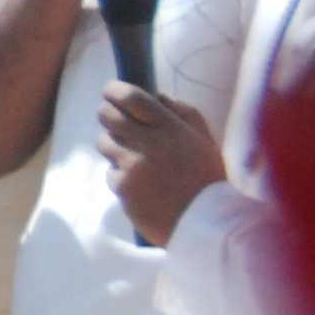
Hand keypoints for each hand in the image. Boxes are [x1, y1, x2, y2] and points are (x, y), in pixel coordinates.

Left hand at [99, 83, 227, 244]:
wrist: (209, 224)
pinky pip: (111, 172)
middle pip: (106, 115)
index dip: (114, 91)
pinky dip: (122, 176)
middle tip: (117, 123)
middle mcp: (149, 143)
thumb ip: (182, 113)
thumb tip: (155, 96)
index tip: (111, 92)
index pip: (130, 97)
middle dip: (108, 114)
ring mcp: (133, 166)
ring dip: (115, 147)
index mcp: (171, 128)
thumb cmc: (208, 179)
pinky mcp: (123, 187)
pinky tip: (142, 186)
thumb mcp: (204, 140)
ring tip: (137, 160)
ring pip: (104, 142)